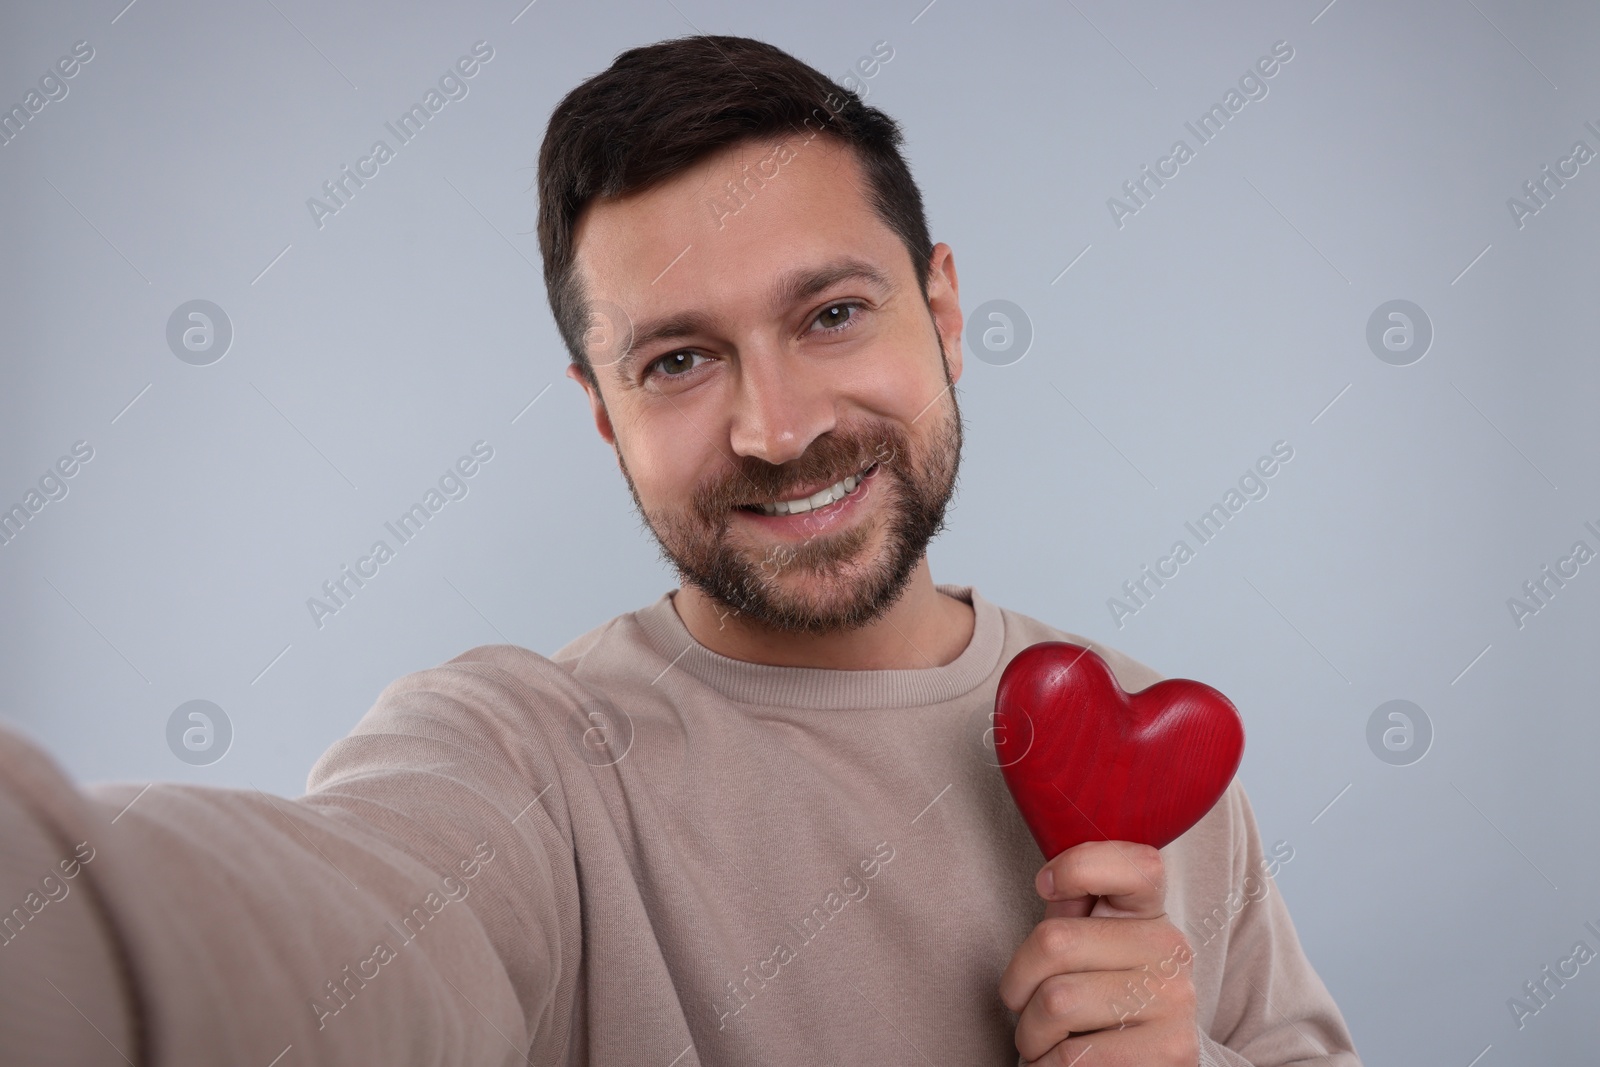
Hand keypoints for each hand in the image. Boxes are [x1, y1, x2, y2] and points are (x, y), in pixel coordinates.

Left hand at [998, 841, 1198, 1065]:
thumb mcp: (1084, 942)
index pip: (1136, 864)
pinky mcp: (1172, 1052)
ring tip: (1043, 1039)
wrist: (1140, 1064)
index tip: (1045, 885)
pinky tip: (1057, 1063)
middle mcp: (1171, 950)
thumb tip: (1050, 882)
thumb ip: (1070, 908)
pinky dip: (1044, 1066)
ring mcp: (1175, 1001)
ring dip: (1030, 1033)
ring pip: (1056, 1002)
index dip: (1079, 866)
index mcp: (1149, 911)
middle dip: (1017, 983)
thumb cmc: (1096, 994)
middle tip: (1022, 1003)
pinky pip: (1073, 1058)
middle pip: (1055, 941)